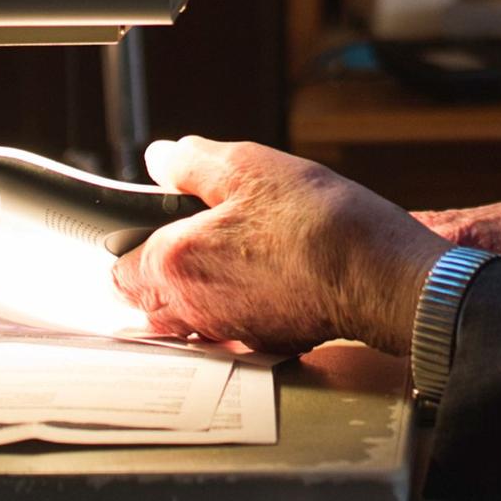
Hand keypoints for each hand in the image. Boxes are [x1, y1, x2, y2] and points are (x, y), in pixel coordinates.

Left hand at [109, 137, 446, 354]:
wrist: (381, 276)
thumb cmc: (318, 223)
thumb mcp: (250, 167)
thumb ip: (193, 162)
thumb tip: (162, 158)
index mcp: (175, 262)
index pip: (120, 263)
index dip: (136, 236)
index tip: (161, 217)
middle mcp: (192, 308)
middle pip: (150, 296)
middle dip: (163, 267)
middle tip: (201, 231)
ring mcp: (228, 331)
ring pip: (191, 314)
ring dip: (202, 288)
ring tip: (239, 251)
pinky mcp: (265, 343)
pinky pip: (232, 326)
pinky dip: (241, 304)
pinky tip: (271, 276)